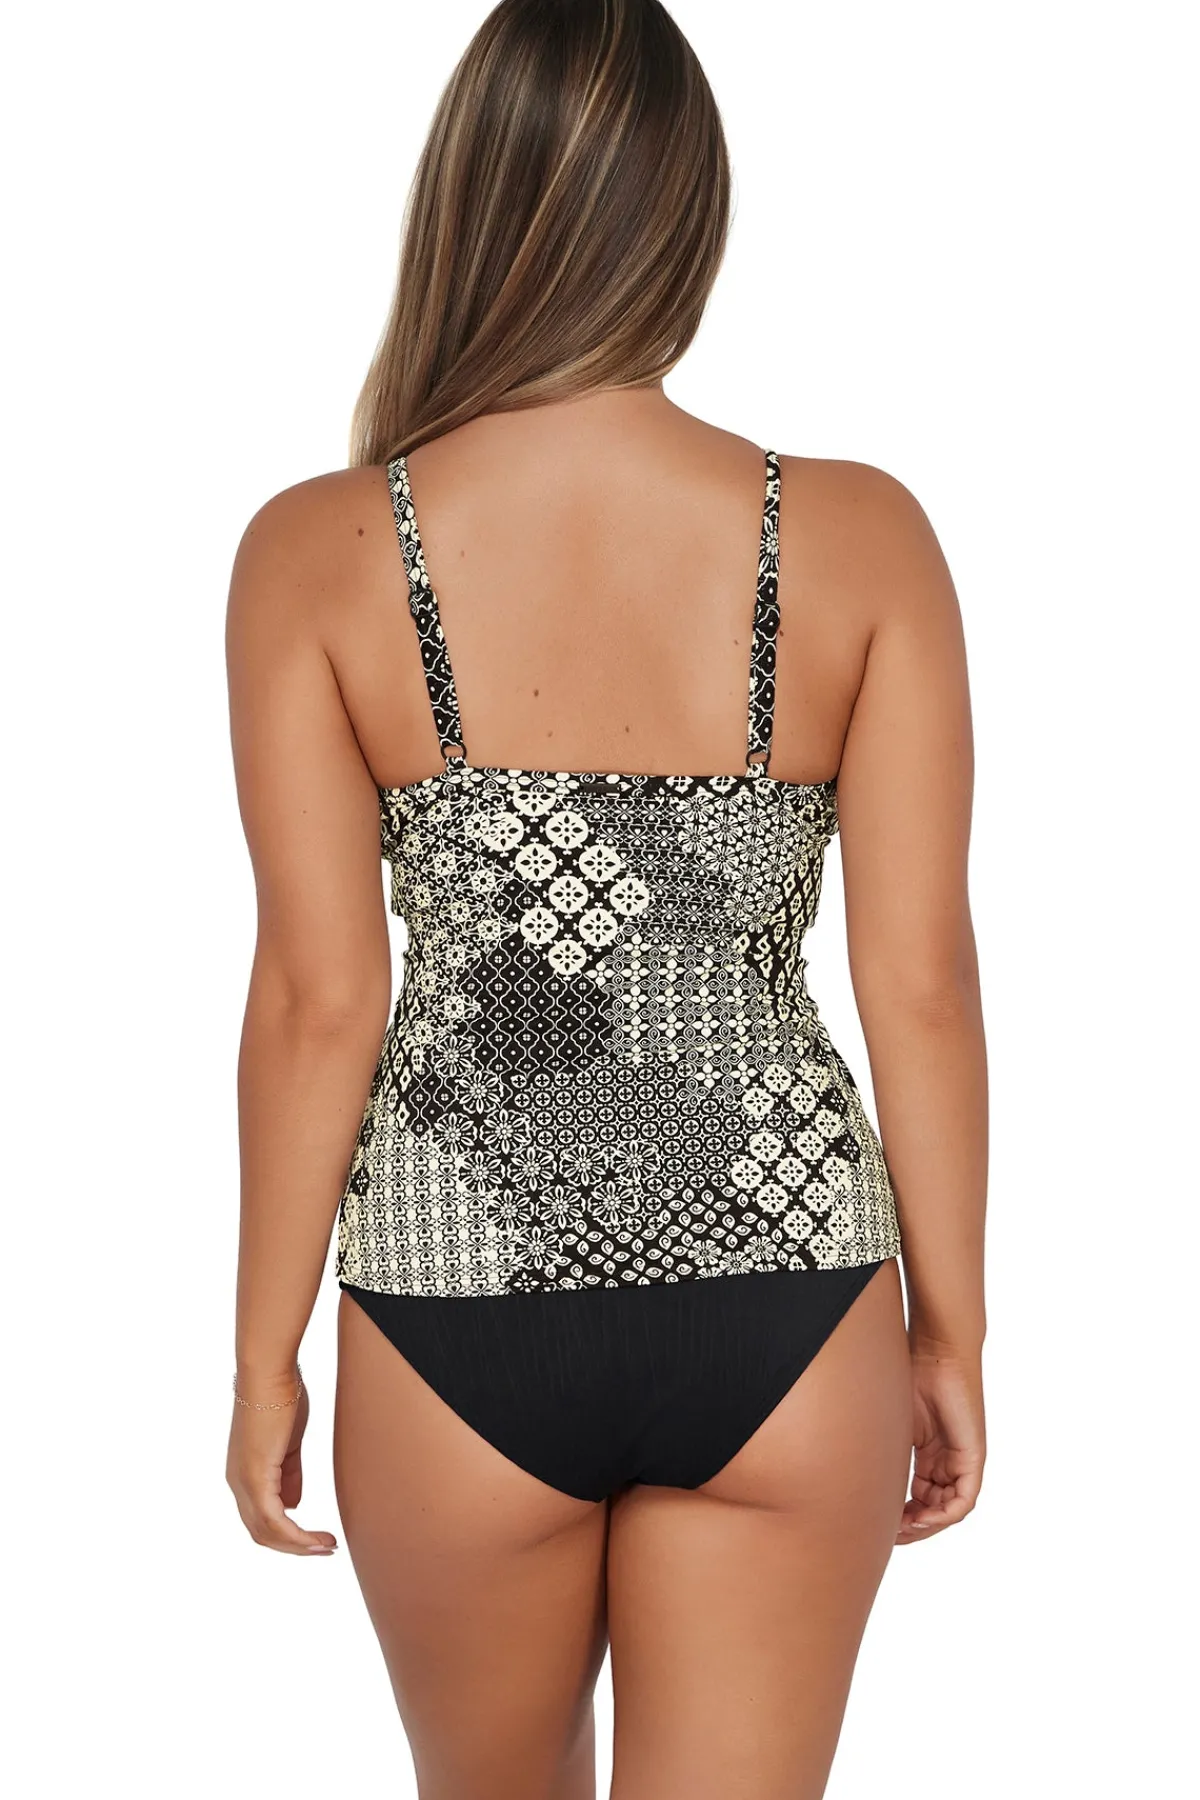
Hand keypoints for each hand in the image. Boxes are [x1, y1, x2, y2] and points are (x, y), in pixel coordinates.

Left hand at [226, 1375, 338, 1554]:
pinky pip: (275, 1520)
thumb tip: (294, 1503)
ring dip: (299, 1546)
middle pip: (262, 1533)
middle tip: (326, 1549)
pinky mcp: (255, 1478)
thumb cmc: (280, 1396)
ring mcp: (244, 1482)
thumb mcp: (288, 1443)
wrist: (270, 1372)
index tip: (317, 1538)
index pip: (262, 1518)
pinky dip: (297, 1536)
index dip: (289, 1534)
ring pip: (267, 1532)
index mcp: (244, 1474)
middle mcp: (237, 1483)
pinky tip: (317, 1538)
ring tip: (328, 1547)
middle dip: (295, 1547)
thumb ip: (289, 1473)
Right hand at [897, 1344, 984, 1544]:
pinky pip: (964, 1500)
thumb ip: (879, 1449)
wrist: (935, 1351)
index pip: (918, 1497)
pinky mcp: (973, 1457)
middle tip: (890, 1536)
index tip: (881, 1525)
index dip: (900, 1516)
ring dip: (926, 1525)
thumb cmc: (907, 1375)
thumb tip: (846, 1472)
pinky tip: (921, 1517)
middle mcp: (946, 1461)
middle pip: (934, 1509)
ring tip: (902, 1530)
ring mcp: (961, 1460)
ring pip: (948, 1510)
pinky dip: (944, 1514)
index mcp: (928, 1454)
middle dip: (912, 1528)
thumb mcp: (888, 1423)